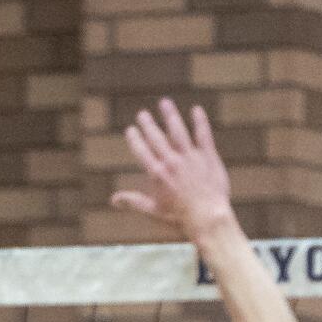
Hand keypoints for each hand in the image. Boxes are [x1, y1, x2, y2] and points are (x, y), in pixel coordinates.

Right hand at [111, 98, 233, 238]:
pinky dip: (199, 122)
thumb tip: (113, 200)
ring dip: (170, 116)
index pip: (142, 150)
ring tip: (164, 103)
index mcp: (157, 173)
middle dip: (148, 124)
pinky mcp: (208, 157)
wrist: (207, 218)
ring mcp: (190, 157)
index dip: (135, 138)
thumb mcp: (153, 211)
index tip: (130, 130)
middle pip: (157, 137)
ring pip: (178, 131)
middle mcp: (172, 161)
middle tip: (142, 114)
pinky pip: (203, 135)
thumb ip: (133, 202)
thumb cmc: (179, 218)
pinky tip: (196, 110)